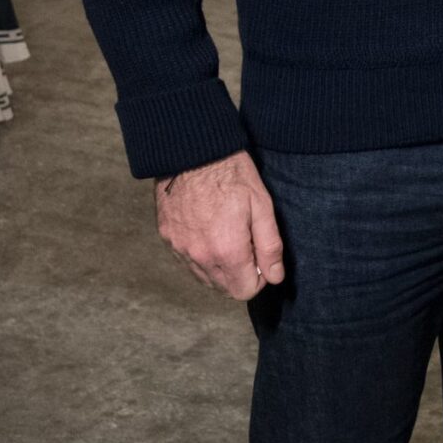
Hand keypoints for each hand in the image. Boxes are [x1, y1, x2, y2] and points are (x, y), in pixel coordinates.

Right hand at [155, 150, 282, 299]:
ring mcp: (180, 248)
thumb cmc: (230, 174)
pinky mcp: (167, 237)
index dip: (259, 279)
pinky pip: (187, 261)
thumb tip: (275, 277)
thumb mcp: (261, 205)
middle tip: (247, 246)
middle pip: (224, 289)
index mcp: (227, 251)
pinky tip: (209, 232)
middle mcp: (200, 256)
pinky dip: (201, 256)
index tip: (261, 257)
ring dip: (220, 268)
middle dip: (240, 275)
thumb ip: (270, 246)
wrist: (192, 151)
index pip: (244, 291)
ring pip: (204, 278)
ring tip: (228, 237)